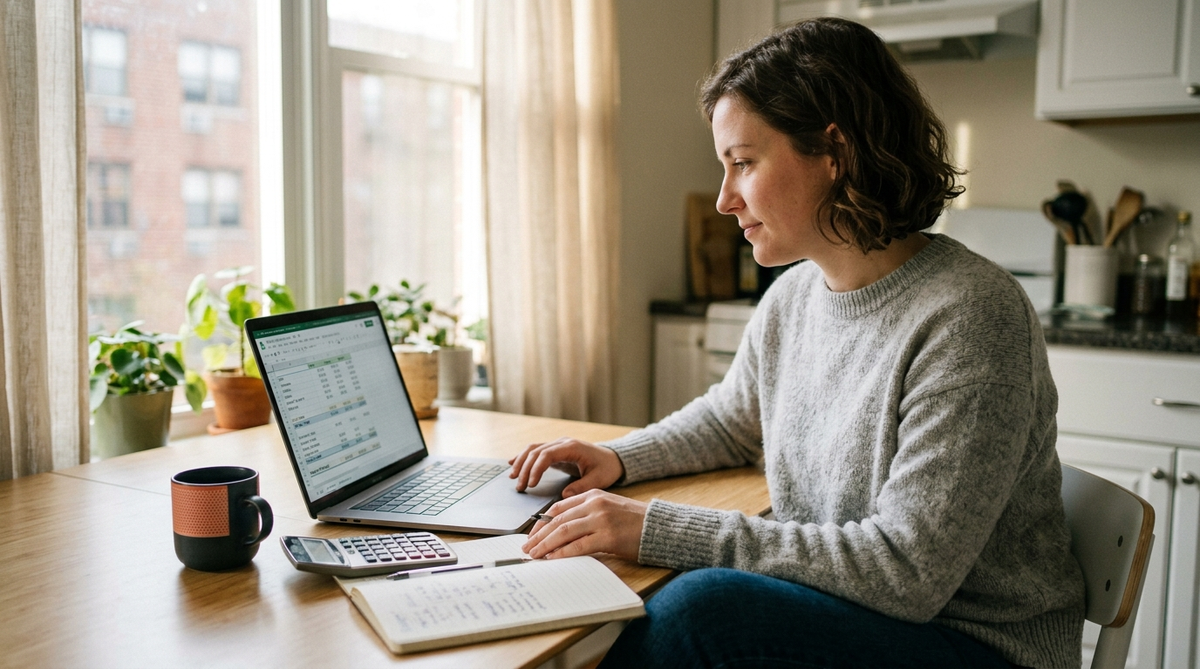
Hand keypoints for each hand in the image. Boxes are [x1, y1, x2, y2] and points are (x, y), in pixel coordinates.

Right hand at [508, 437, 624, 497]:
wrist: (613, 459)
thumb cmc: (606, 468)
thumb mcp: (598, 480)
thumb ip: (582, 487)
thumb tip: (564, 495)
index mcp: (572, 447)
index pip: (547, 455)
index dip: (536, 469)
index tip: (531, 485)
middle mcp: (562, 443)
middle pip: (536, 451)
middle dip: (525, 469)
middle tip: (520, 487)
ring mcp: (558, 445)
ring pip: (533, 449)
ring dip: (521, 462)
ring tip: (513, 478)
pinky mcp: (556, 451)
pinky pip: (536, 451)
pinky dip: (523, 457)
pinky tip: (512, 463)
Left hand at [522, 490, 646, 560]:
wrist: (660, 527)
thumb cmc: (634, 521)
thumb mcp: (607, 508)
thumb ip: (586, 514)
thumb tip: (560, 531)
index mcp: (593, 495)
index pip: (558, 508)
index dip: (541, 523)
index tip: (532, 535)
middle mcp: (595, 505)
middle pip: (557, 521)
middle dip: (539, 536)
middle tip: (527, 548)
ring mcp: (601, 520)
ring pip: (564, 532)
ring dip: (545, 546)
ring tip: (534, 555)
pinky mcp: (608, 537)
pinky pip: (578, 546)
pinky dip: (562, 553)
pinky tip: (553, 559)